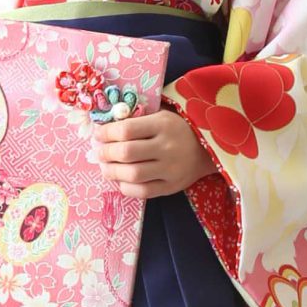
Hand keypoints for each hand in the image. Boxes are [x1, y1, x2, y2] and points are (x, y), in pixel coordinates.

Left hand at [85, 106, 218, 199]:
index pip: (126, 130)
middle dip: (105, 153)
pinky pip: (143, 192)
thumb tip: (104, 130)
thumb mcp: (161, 115)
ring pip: (133, 174)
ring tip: (105, 167)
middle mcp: (167, 147)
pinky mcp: (172, 187)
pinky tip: (120, 180)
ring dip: (112, 172)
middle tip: (99, 152)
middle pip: (127, 153)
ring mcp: (170, 169)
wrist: (208, 150)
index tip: (98, 134)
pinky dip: (125, 187)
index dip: (106, 133)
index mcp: (163, 124)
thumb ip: (136, 121)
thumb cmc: (177, 129)